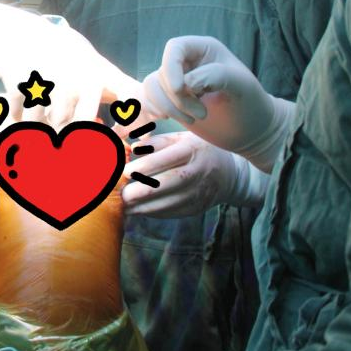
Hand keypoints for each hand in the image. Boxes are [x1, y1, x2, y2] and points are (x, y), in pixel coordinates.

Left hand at [122, 132, 267, 217]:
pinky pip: (172, 212)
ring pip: (167, 204)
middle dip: (140, 192)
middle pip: (165, 185)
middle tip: (120, 193)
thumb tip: (133, 149)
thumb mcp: (181, 138)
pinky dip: (153, 213)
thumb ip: (157, 143)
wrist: (229, 173)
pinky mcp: (197, 208)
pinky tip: (138, 211)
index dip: (143, 167)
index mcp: (192, 150)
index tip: (125, 171)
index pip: (166, 160)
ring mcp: (198, 193)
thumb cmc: (197, 149)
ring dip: (142, 207)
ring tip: (124, 205)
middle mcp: (197, 172)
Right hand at [141, 36, 295, 171]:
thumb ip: (214, 76)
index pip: (174, 48)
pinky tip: (169, 119)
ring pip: (151, 86)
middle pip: (162, 72)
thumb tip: (186, 82)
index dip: (171, 68)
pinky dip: (153, 110)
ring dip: (166, 107)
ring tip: (192, 120)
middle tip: (202, 115)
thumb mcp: (241, 85)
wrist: (251, 131)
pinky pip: (148, 99)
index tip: (181, 90)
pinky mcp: (170, 101)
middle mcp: (187, 62)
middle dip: (177, 98)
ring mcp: (177, 81)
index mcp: (203, 49)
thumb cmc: (251, 104)